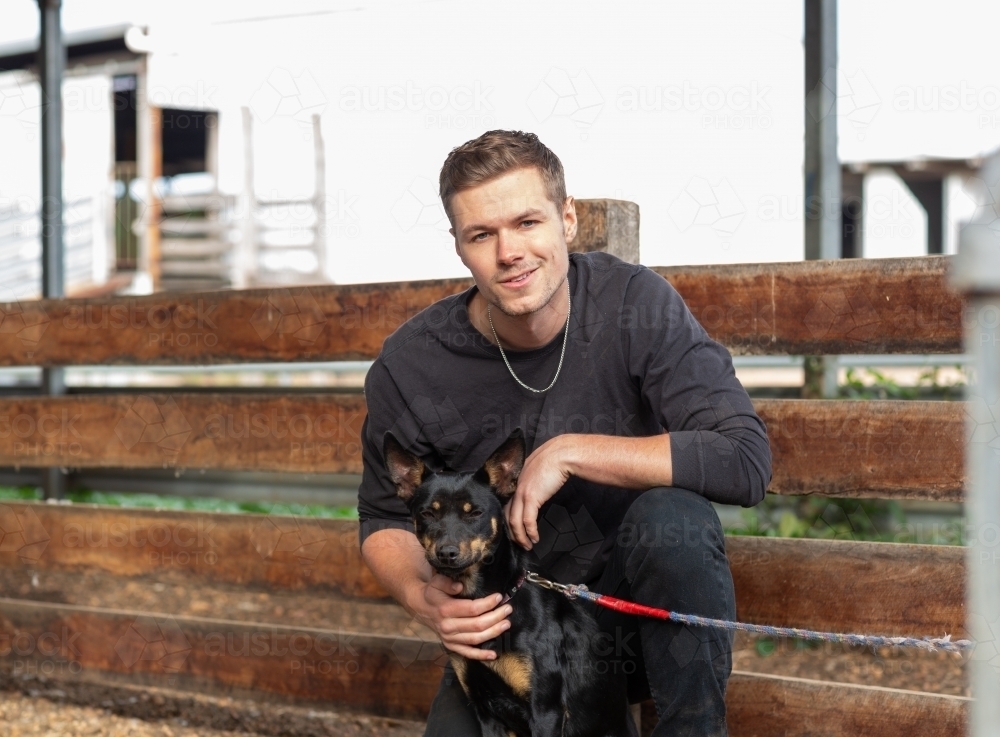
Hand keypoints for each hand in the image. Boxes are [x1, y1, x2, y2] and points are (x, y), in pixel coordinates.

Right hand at [408, 573, 512, 660]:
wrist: (421, 607)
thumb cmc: (433, 592)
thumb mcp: (437, 582)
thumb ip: (447, 583)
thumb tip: (459, 586)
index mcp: (445, 610)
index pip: (471, 609)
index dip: (487, 604)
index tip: (499, 597)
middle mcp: (447, 626)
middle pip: (477, 625)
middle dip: (496, 617)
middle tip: (508, 609)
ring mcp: (449, 638)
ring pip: (475, 639)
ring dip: (493, 633)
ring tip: (506, 624)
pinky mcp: (451, 646)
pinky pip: (467, 653)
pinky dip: (481, 655)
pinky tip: (494, 654)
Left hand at [505, 435, 571, 550]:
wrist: (561, 455)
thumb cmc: (553, 460)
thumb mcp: (537, 472)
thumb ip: (532, 482)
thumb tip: (536, 493)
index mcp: (515, 481)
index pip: (506, 505)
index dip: (508, 521)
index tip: (514, 532)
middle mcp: (514, 487)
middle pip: (506, 515)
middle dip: (512, 533)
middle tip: (519, 543)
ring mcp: (521, 492)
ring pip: (514, 521)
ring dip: (520, 537)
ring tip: (527, 545)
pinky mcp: (531, 497)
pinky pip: (527, 520)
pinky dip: (530, 532)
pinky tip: (534, 538)